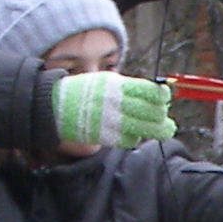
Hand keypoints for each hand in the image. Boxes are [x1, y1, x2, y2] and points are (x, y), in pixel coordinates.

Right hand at [51, 72, 174, 154]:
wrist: (56, 107)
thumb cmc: (85, 92)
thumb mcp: (106, 81)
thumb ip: (130, 88)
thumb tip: (156, 94)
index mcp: (117, 86)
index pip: (150, 91)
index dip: (162, 96)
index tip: (165, 97)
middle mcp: (116, 104)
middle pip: (152, 112)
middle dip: (162, 116)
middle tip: (166, 119)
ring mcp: (111, 122)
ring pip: (145, 129)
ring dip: (157, 130)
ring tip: (164, 129)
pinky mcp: (106, 137)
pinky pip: (130, 140)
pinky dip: (136, 137)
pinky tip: (136, 133)